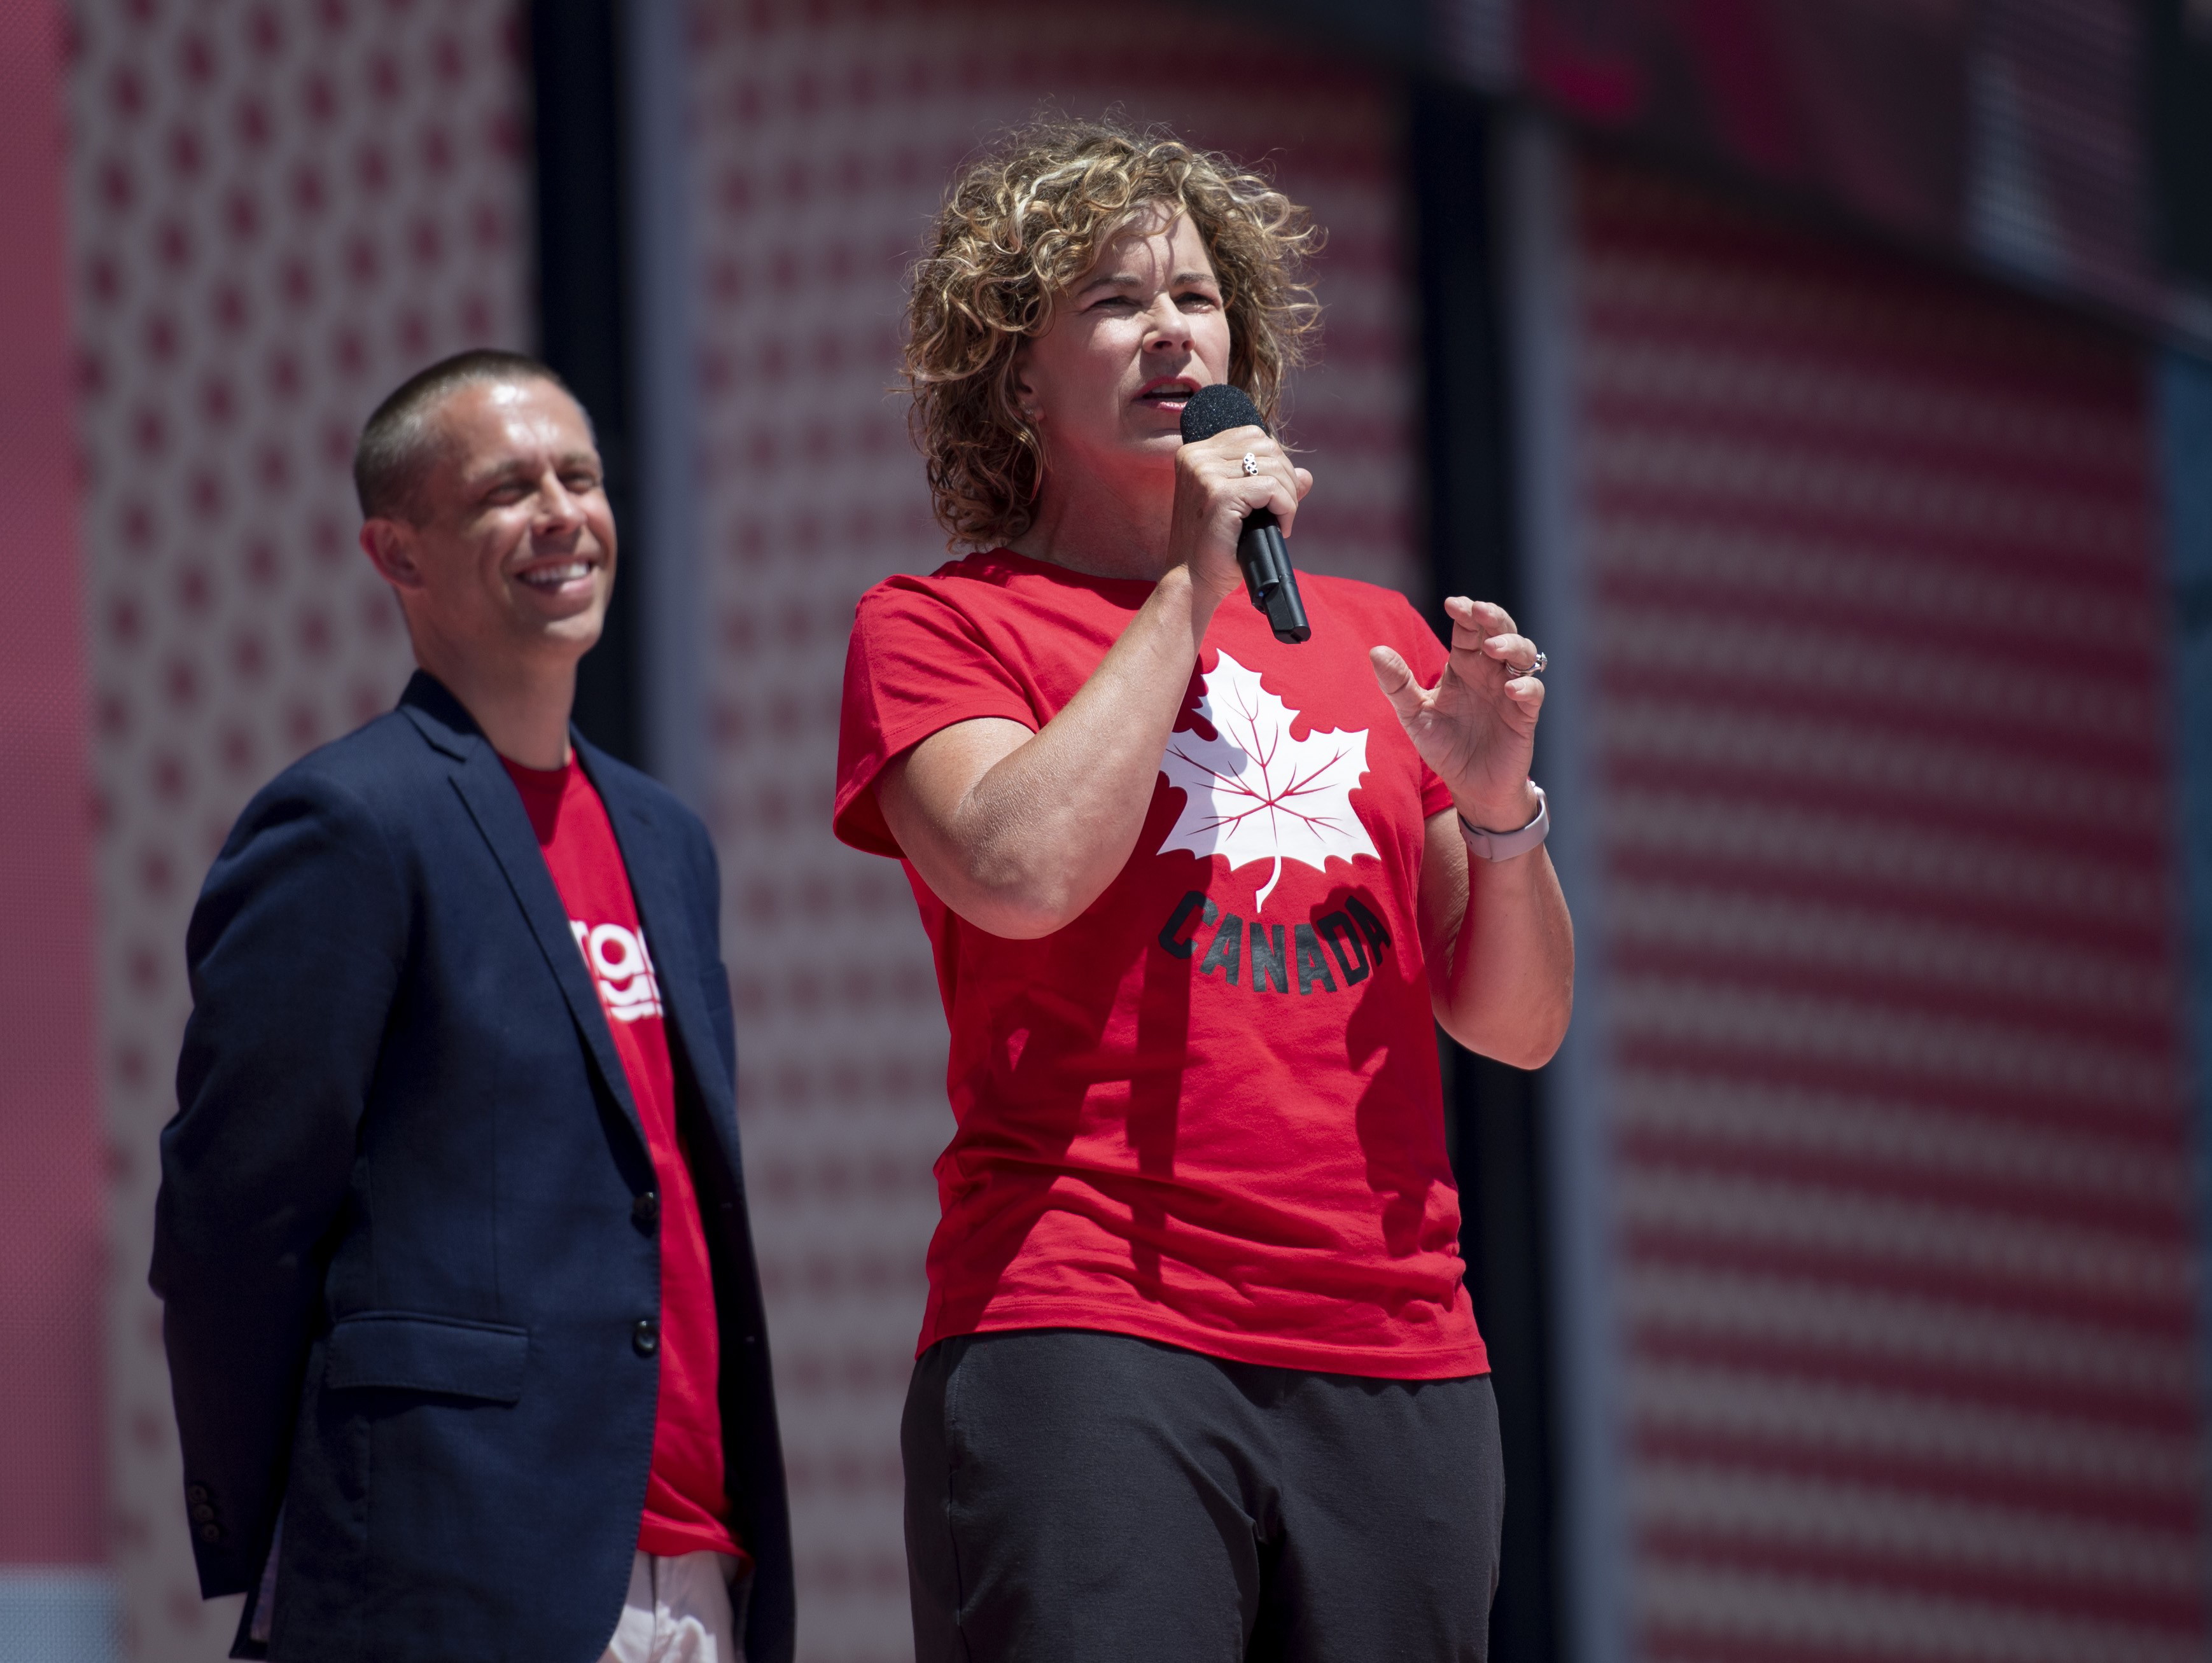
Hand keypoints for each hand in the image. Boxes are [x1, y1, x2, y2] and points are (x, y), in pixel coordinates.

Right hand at [1167, 424, 1311, 607]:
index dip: (1275, 463)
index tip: (1274, 496)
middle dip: (1286, 478)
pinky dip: (1286, 508)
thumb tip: (1306, 476)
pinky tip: (1280, 528)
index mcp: (1195, 454)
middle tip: (1282, 511)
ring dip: (1288, 496)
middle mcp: (1196, 457)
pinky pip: (1271, 489)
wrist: (1193, 581)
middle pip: (1266, 446)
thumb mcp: (1243, 509)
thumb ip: (1271, 485)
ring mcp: (1205, 474)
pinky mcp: (1219, 494)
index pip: (1251, 435)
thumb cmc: (1216, 548)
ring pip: (1273, 466)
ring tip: (1281, 522)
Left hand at [1370, 597, 1542, 829]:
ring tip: (1492, 648)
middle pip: (1500, 630)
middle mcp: (1490, 671)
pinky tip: (1511, 688)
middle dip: (1493, 617)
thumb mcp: (1414, 715)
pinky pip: (1534, 693)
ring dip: (1511, 645)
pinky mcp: (1524, 716)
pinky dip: (1526, 686)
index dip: (1465, 612)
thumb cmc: (1443, 746)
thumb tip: (1375, 651)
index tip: (1452, 604)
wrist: (1468, 786)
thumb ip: (1397, 685)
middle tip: (1478, 611)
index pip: (1468, 628)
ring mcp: (1510, 691)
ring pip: (1524, 654)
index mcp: (1464, 665)